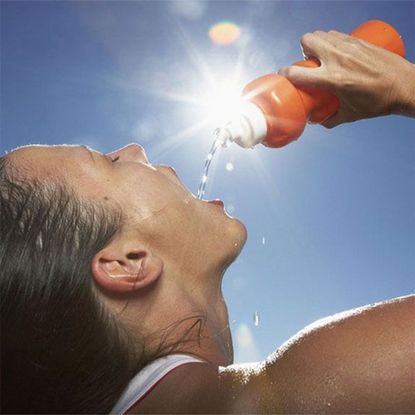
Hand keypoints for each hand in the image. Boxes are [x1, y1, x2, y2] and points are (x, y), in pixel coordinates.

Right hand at [279, 30, 414, 127]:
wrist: (404, 86)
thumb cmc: (378, 102)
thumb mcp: (350, 115)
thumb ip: (330, 119)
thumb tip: (317, 120)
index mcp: (332, 80)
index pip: (297, 72)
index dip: (285, 73)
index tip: (284, 75)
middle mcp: (338, 59)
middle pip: (307, 40)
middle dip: (303, 50)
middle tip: (309, 62)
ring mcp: (348, 47)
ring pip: (321, 34)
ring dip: (317, 43)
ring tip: (323, 56)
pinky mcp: (358, 41)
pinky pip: (336, 34)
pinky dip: (331, 40)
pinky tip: (336, 51)